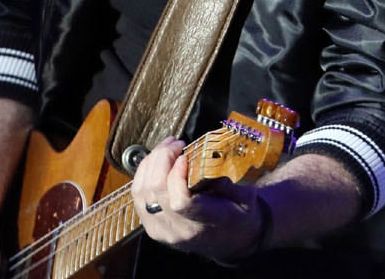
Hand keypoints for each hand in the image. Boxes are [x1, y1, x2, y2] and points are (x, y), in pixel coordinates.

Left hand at [130, 137, 265, 261]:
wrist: (230, 241)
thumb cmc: (240, 218)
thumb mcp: (246, 199)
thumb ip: (228, 183)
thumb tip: (208, 164)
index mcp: (206, 223)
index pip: (180, 202)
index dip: (177, 175)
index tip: (186, 155)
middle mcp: (179, 229)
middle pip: (155, 192)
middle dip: (162, 159)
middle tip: (177, 143)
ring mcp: (161, 229)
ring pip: (141, 192)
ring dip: (151, 163)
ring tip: (166, 147)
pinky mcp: (151, 226)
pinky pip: (138, 197)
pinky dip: (143, 174)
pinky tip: (156, 161)